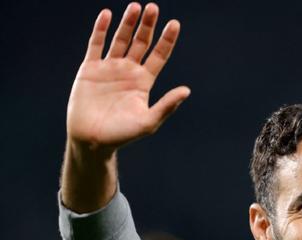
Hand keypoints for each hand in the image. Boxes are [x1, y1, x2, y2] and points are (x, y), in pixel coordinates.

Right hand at [67, 2, 189, 150]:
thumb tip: (186, 91)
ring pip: (120, 39)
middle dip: (148, 26)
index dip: (166, 40)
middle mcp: (128, 71)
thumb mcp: (148, 121)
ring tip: (136, 7)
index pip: (159, 55)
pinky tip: (107, 14)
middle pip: (141, 42)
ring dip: (127, 23)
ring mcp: (109, 68)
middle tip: (154, 7)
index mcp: (144, 82)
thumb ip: (166, 106)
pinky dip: (101, 29)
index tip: (175, 24)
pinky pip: (96, 44)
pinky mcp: (90, 68)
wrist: (92, 140)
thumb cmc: (122, 135)